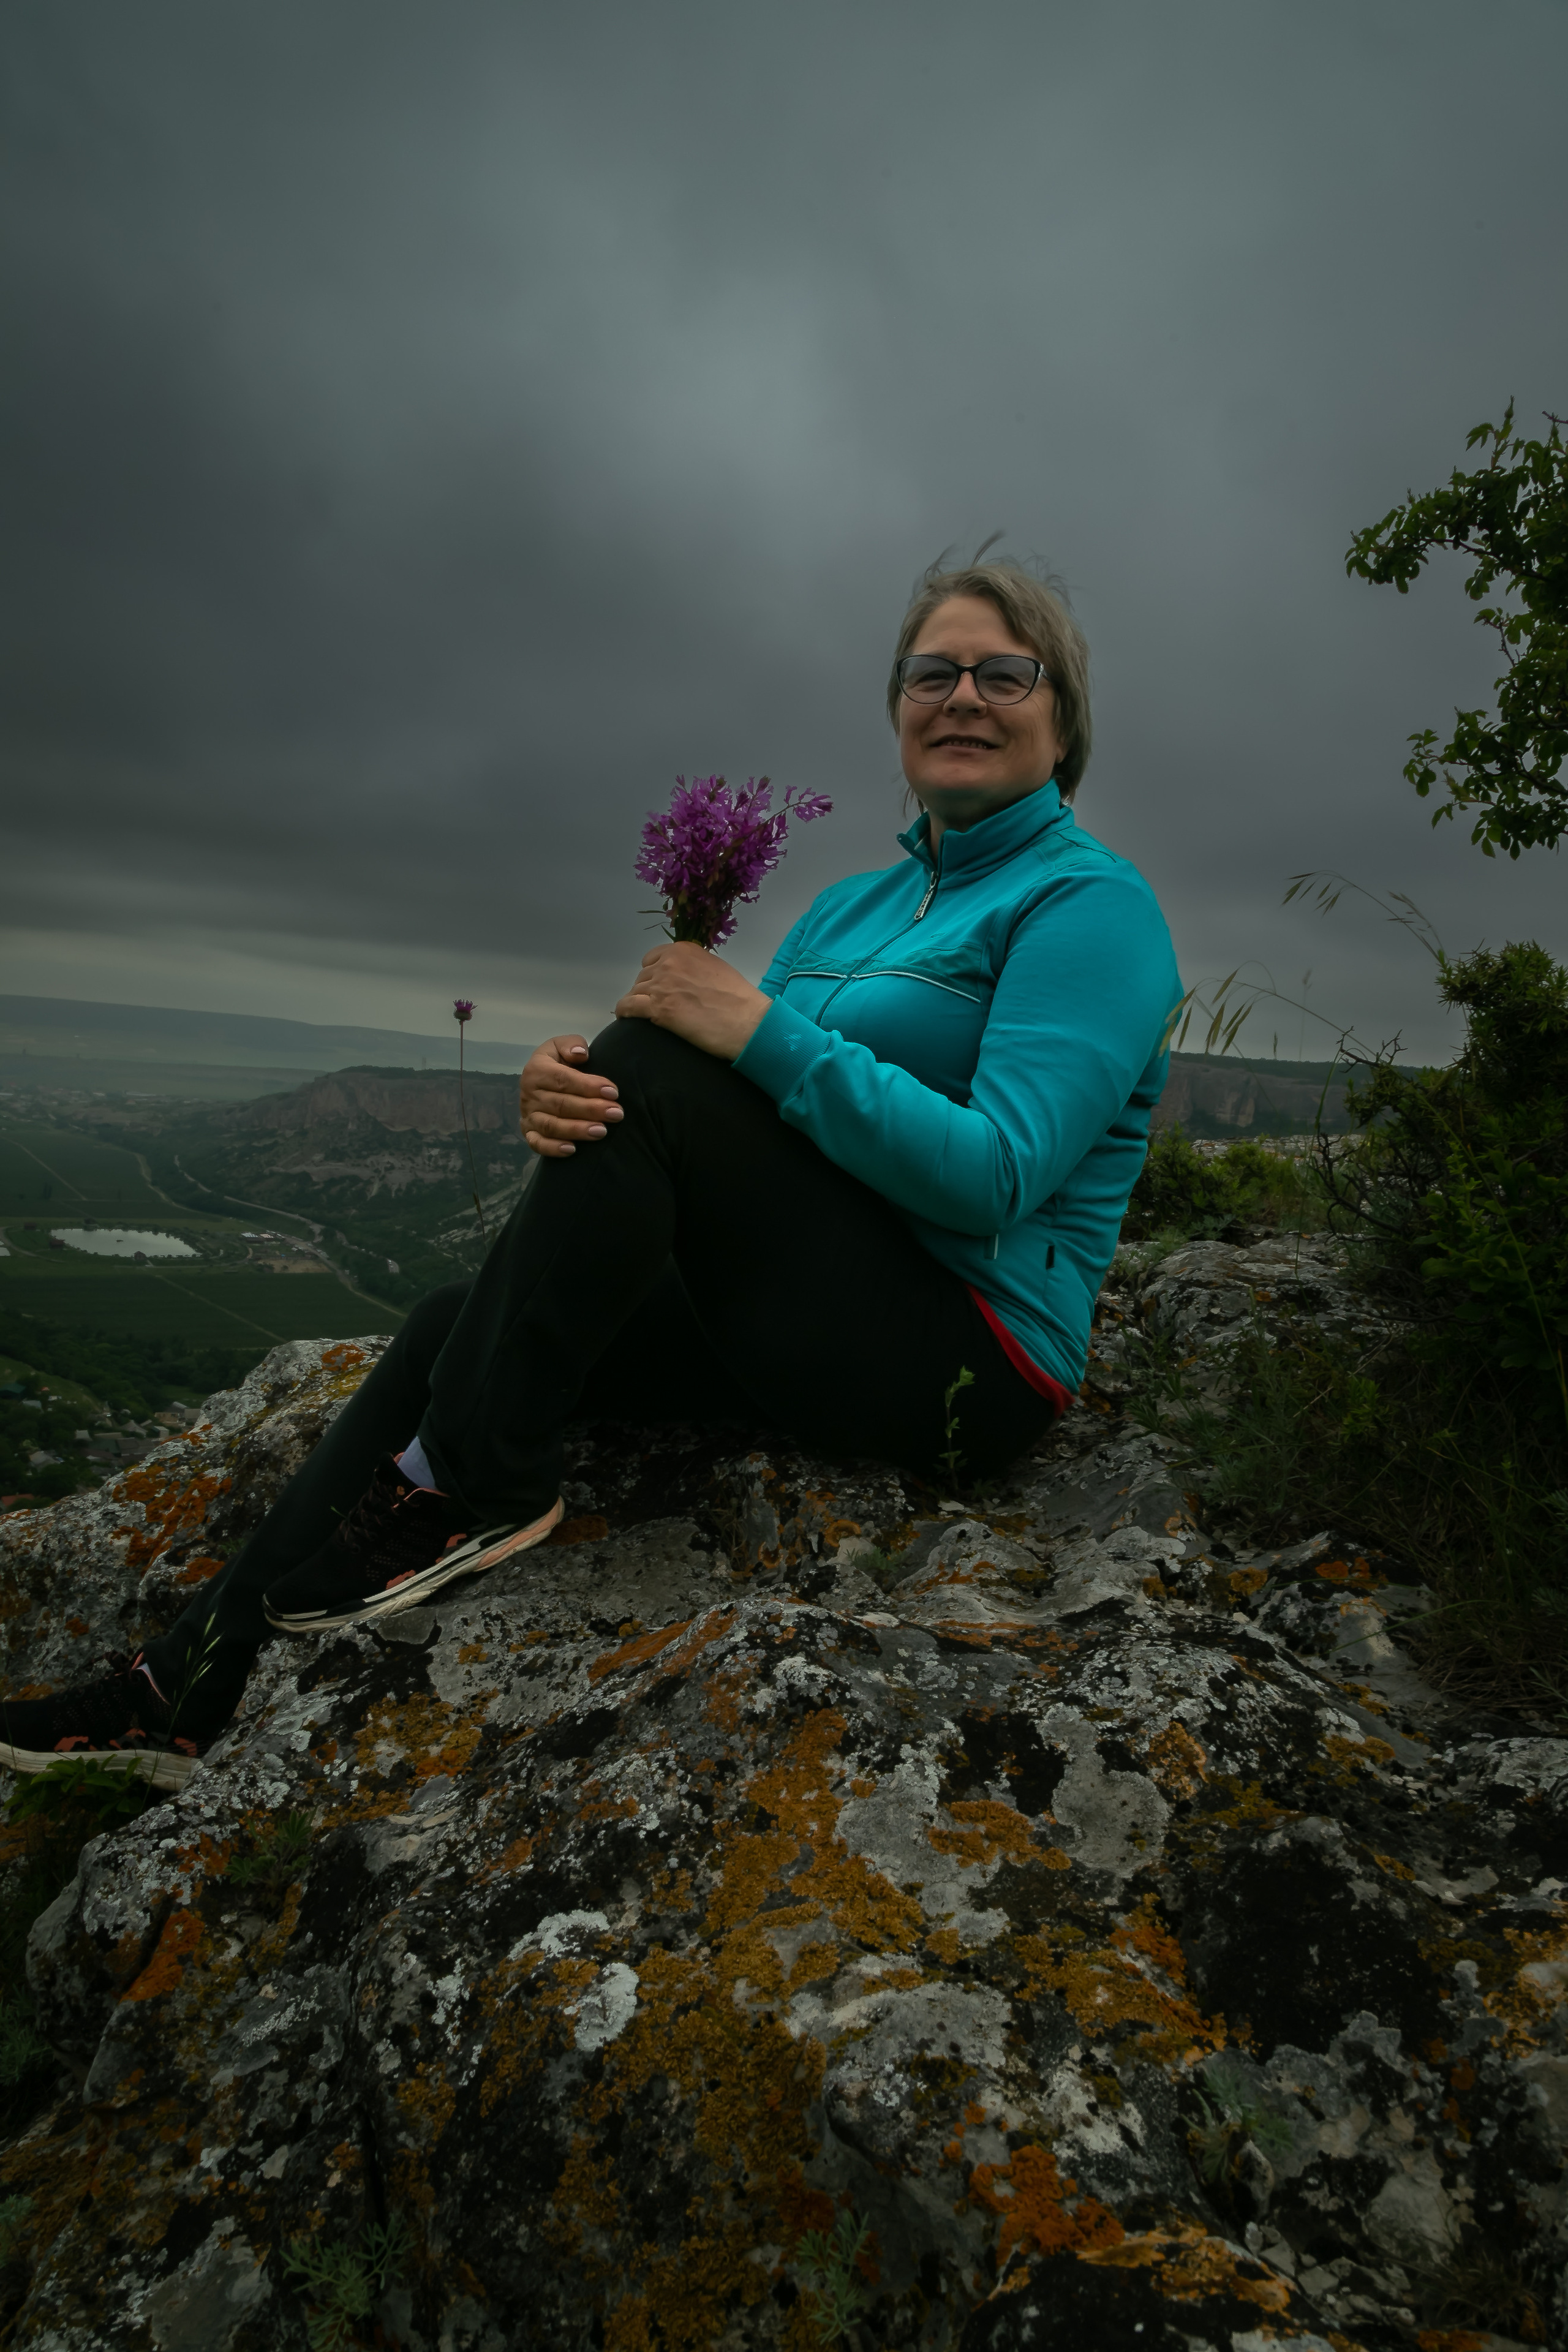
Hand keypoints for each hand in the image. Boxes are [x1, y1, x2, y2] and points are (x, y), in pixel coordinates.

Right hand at [518, 1035, 624, 1158]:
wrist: (541, 1081)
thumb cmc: (559, 1062)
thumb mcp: (561, 1045)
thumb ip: (571, 1044)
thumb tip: (580, 1054)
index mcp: (537, 1069)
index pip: (563, 1079)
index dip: (588, 1086)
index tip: (613, 1092)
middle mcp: (529, 1093)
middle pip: (561, 1104)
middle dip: (591, 1110)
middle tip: (616, 1113)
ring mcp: (527, 1115)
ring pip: (551, 1125)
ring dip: (577, 1130)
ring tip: (601, 1131)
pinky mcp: (528, 1132)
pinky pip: (537, 1143)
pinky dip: (553, 1148)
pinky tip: (572, 1150)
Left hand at [615, 942, 770, 1059]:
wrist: (748, 1021)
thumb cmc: (739, 999)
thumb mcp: (716, 968)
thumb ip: (694, 967)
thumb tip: (682, 977)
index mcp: (684, 950)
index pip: (653, 958)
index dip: (654, 974)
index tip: (661, 987)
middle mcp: (669, 963)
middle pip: (643, 976)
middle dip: (648, 990)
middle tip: (658, 1006)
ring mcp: (662, 985)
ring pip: (635, 991)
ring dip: (639, 1003)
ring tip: (645, 1016)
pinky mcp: (658, 1008)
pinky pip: (627, 1006)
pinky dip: (625, 1012)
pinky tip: (628, 1019)